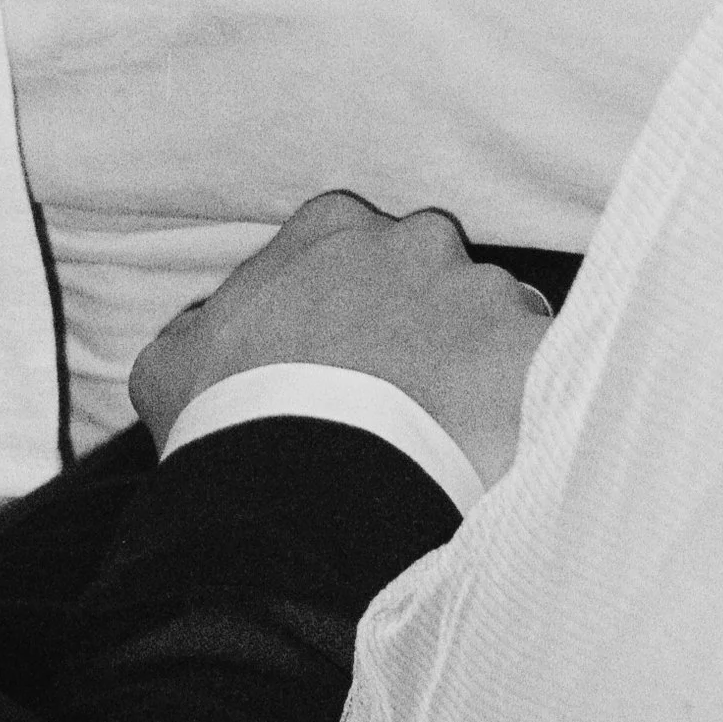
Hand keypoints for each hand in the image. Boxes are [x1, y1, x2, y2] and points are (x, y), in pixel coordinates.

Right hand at [129, 191, 553, 491]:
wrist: (301, 492)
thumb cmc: (231, 425)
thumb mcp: (171, 366)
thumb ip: (201, 331)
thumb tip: (205, 337)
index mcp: (332, 228)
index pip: (363, 248)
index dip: (361, 306)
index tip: (359, 358)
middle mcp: (416, 241)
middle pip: (439, 277)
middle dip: (430, 328)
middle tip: (410, 402)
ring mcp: (482, 289)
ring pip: (499, 321)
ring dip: (482, 369)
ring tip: (455, 440)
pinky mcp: (533, 349)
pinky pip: (551, 370)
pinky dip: (534, 404)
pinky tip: (506, 450)